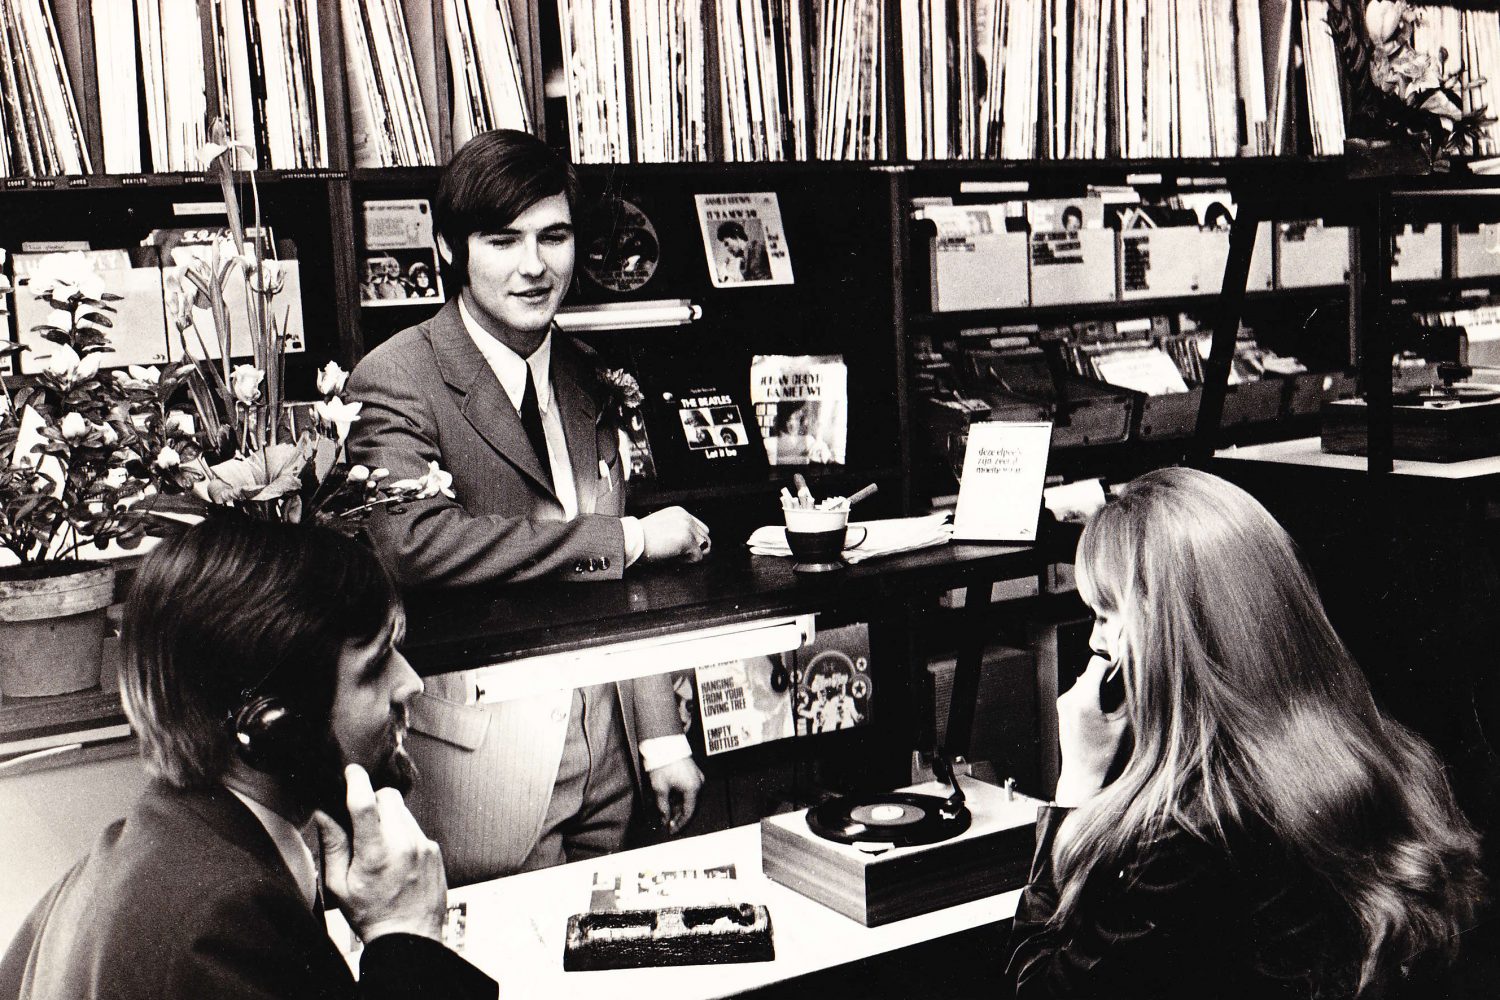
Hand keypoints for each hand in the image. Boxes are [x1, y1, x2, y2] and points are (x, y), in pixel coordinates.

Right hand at [313, 764, 446, 943]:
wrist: (409, 938)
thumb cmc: (370, 915)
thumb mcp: (339, 885)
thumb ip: (332, 844)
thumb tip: (324, 812)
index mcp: (376, 853)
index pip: (366, 804)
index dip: (356, 781)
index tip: (350, 772)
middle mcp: (404, 844)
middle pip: (389, 796)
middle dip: (373, 801)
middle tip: (363, 823)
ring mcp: (424, 846)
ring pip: (403, 810)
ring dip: (388, 818)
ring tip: (379, 847)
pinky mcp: (435, 849)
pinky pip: (415, 827)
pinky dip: (403, 833)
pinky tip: (395, 857)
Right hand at [640, 506, 710, 562]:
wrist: (631, 539)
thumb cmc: (641, 538)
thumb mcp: (662, 527)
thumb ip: (678, 531)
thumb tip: (697, 547)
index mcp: (680, 512)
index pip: (701, 529)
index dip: (693, 542)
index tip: (677, 547)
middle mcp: (686, 517)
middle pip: (705, 538)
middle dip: (694, 548)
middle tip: (675, 552)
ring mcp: (687, 527)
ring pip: (703, 547)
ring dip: (690, 554)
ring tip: (672, 554)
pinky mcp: (687, 539)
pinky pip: (698, 557)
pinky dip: (687, 561)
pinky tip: (672, 557)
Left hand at [647, 757, 703, 834]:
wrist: (665, 744)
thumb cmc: (663, 763)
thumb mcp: (660, 788)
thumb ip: (663, 806)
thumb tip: (664, 819)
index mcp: (693, 788)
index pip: (688, 813)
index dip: (680, 824)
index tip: (672, 830)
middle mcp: (699, 783)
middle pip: (691, 806)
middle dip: (679, 816)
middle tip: (668, 824)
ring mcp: (698, 778)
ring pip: (690, 799)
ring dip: (679, 807)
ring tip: (667, 812)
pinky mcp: (694, 773)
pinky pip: (689, 790)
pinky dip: (681, 798)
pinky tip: (671, 800)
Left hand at [1052, 656, 1129, 806]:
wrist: (1082, 775)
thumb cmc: (1104, 755)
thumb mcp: (1122, 726)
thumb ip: (1127, 699)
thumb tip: (1135, 679)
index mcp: (1083, 700)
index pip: (1096, 664)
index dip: (1113, 666)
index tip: (1124, 675)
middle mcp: (1069, 698)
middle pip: (1091, 672)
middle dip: (1107, 678)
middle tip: (1121, 693)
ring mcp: (1063, 703)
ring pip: (1085, 681)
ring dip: (1099, 687)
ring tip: (1111, 706)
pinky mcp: (1062, 708)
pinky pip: (1079, 691)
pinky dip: (1091, 695)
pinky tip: (1101, 712)